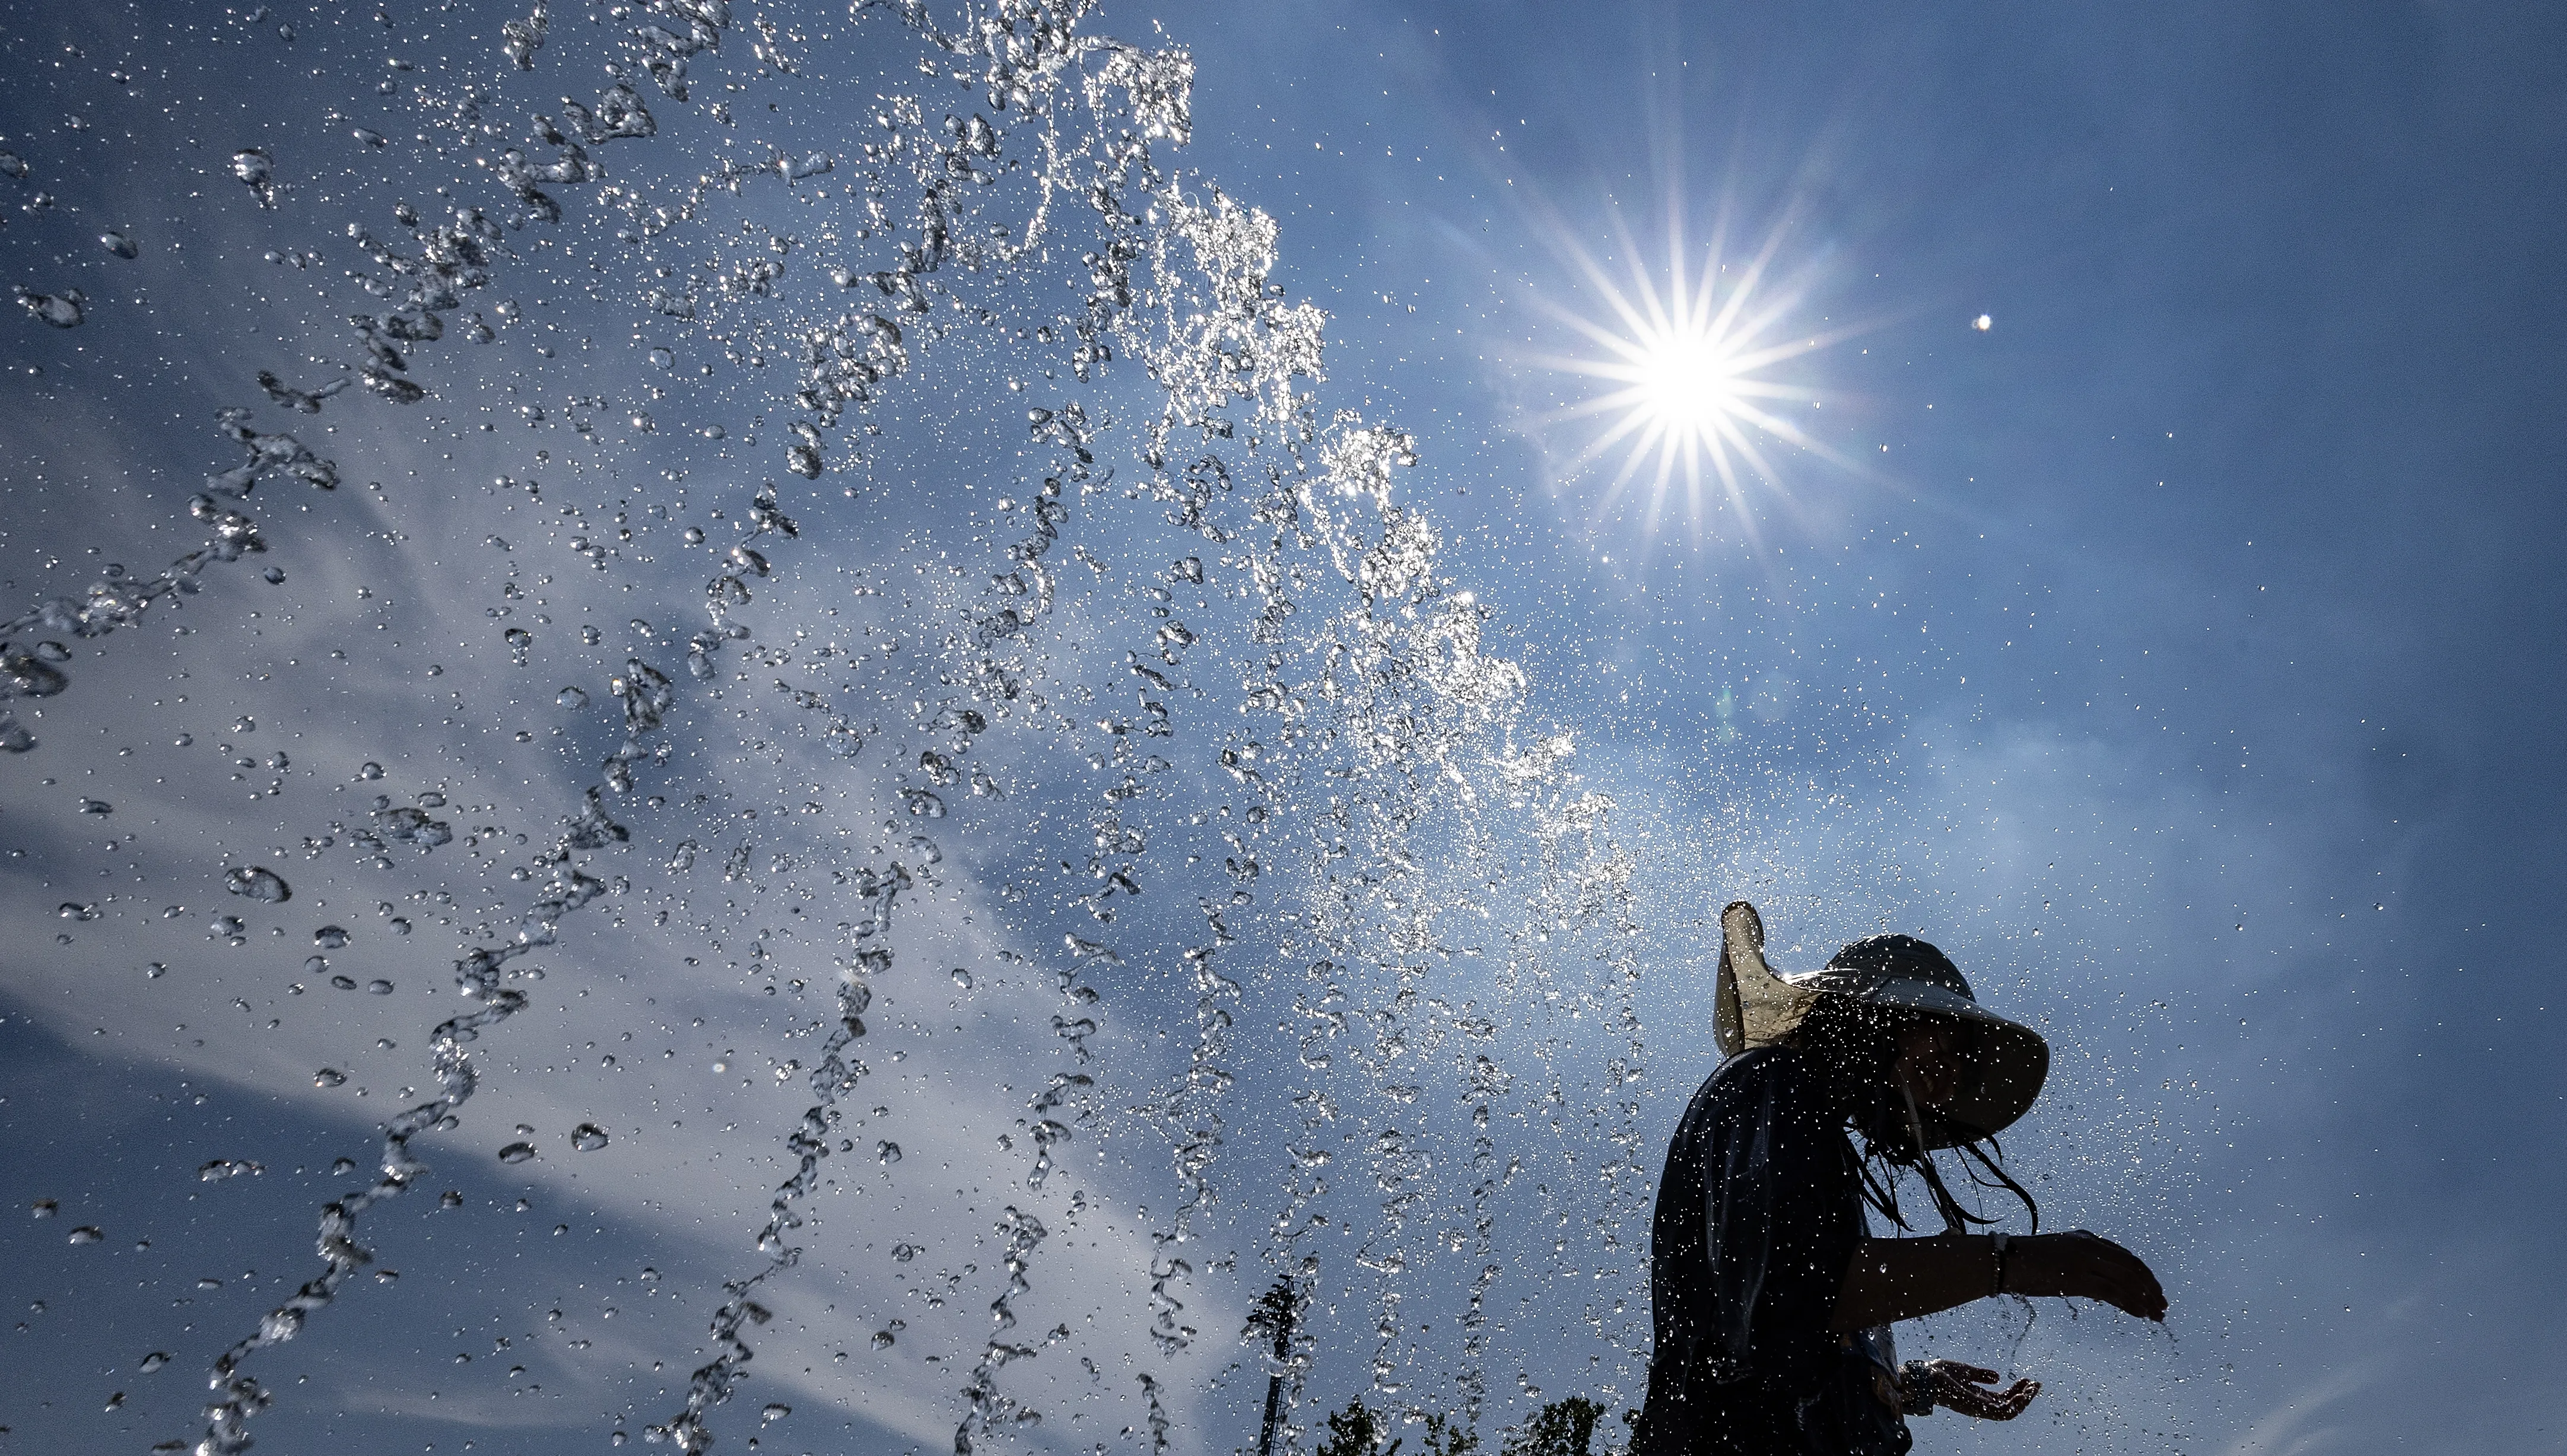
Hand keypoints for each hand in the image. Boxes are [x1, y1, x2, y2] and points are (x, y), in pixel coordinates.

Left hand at [1910, 1360, 2038, 1420]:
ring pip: (2008, 1412)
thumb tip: (1998, 1377)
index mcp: (1978, 1397)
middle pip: (2008, 1406)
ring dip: (2023, 1402)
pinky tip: (2021, 1394)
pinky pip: (2000, 1412)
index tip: (2028, 1380)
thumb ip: (1982, 1375)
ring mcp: (1978, 1408)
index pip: (2003, 1398)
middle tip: (2036, 1384)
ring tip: (2032, 1389)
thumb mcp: (1966, 1372)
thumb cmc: (1940, 1374)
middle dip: (2024, 1397)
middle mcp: (1980, 1405)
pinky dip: (2013, 1405)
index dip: (2017, 1391)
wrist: (1925, 1375)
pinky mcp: (1976, 1407)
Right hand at [2005, 1230, 2167, 1320]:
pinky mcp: (2078, 1277)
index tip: (2155, 1291)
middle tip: (2162, 1305)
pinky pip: (2114, 1292)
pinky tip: (2141, 1314)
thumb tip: (2104, 1293)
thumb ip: (2084, 1270)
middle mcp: (2090, 1246)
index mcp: (2087, 1239)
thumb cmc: (2026, 1263)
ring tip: (2156, 1315)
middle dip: (2152, 1288)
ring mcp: (2085, 1261)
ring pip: (2128, 1280)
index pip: (2126, 1257)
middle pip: (2133, 1267)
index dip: (2145, 1275)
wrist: (2003, 1261)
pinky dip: (2132, 1303)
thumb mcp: (2061, 1261)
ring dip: (2146, 1299)